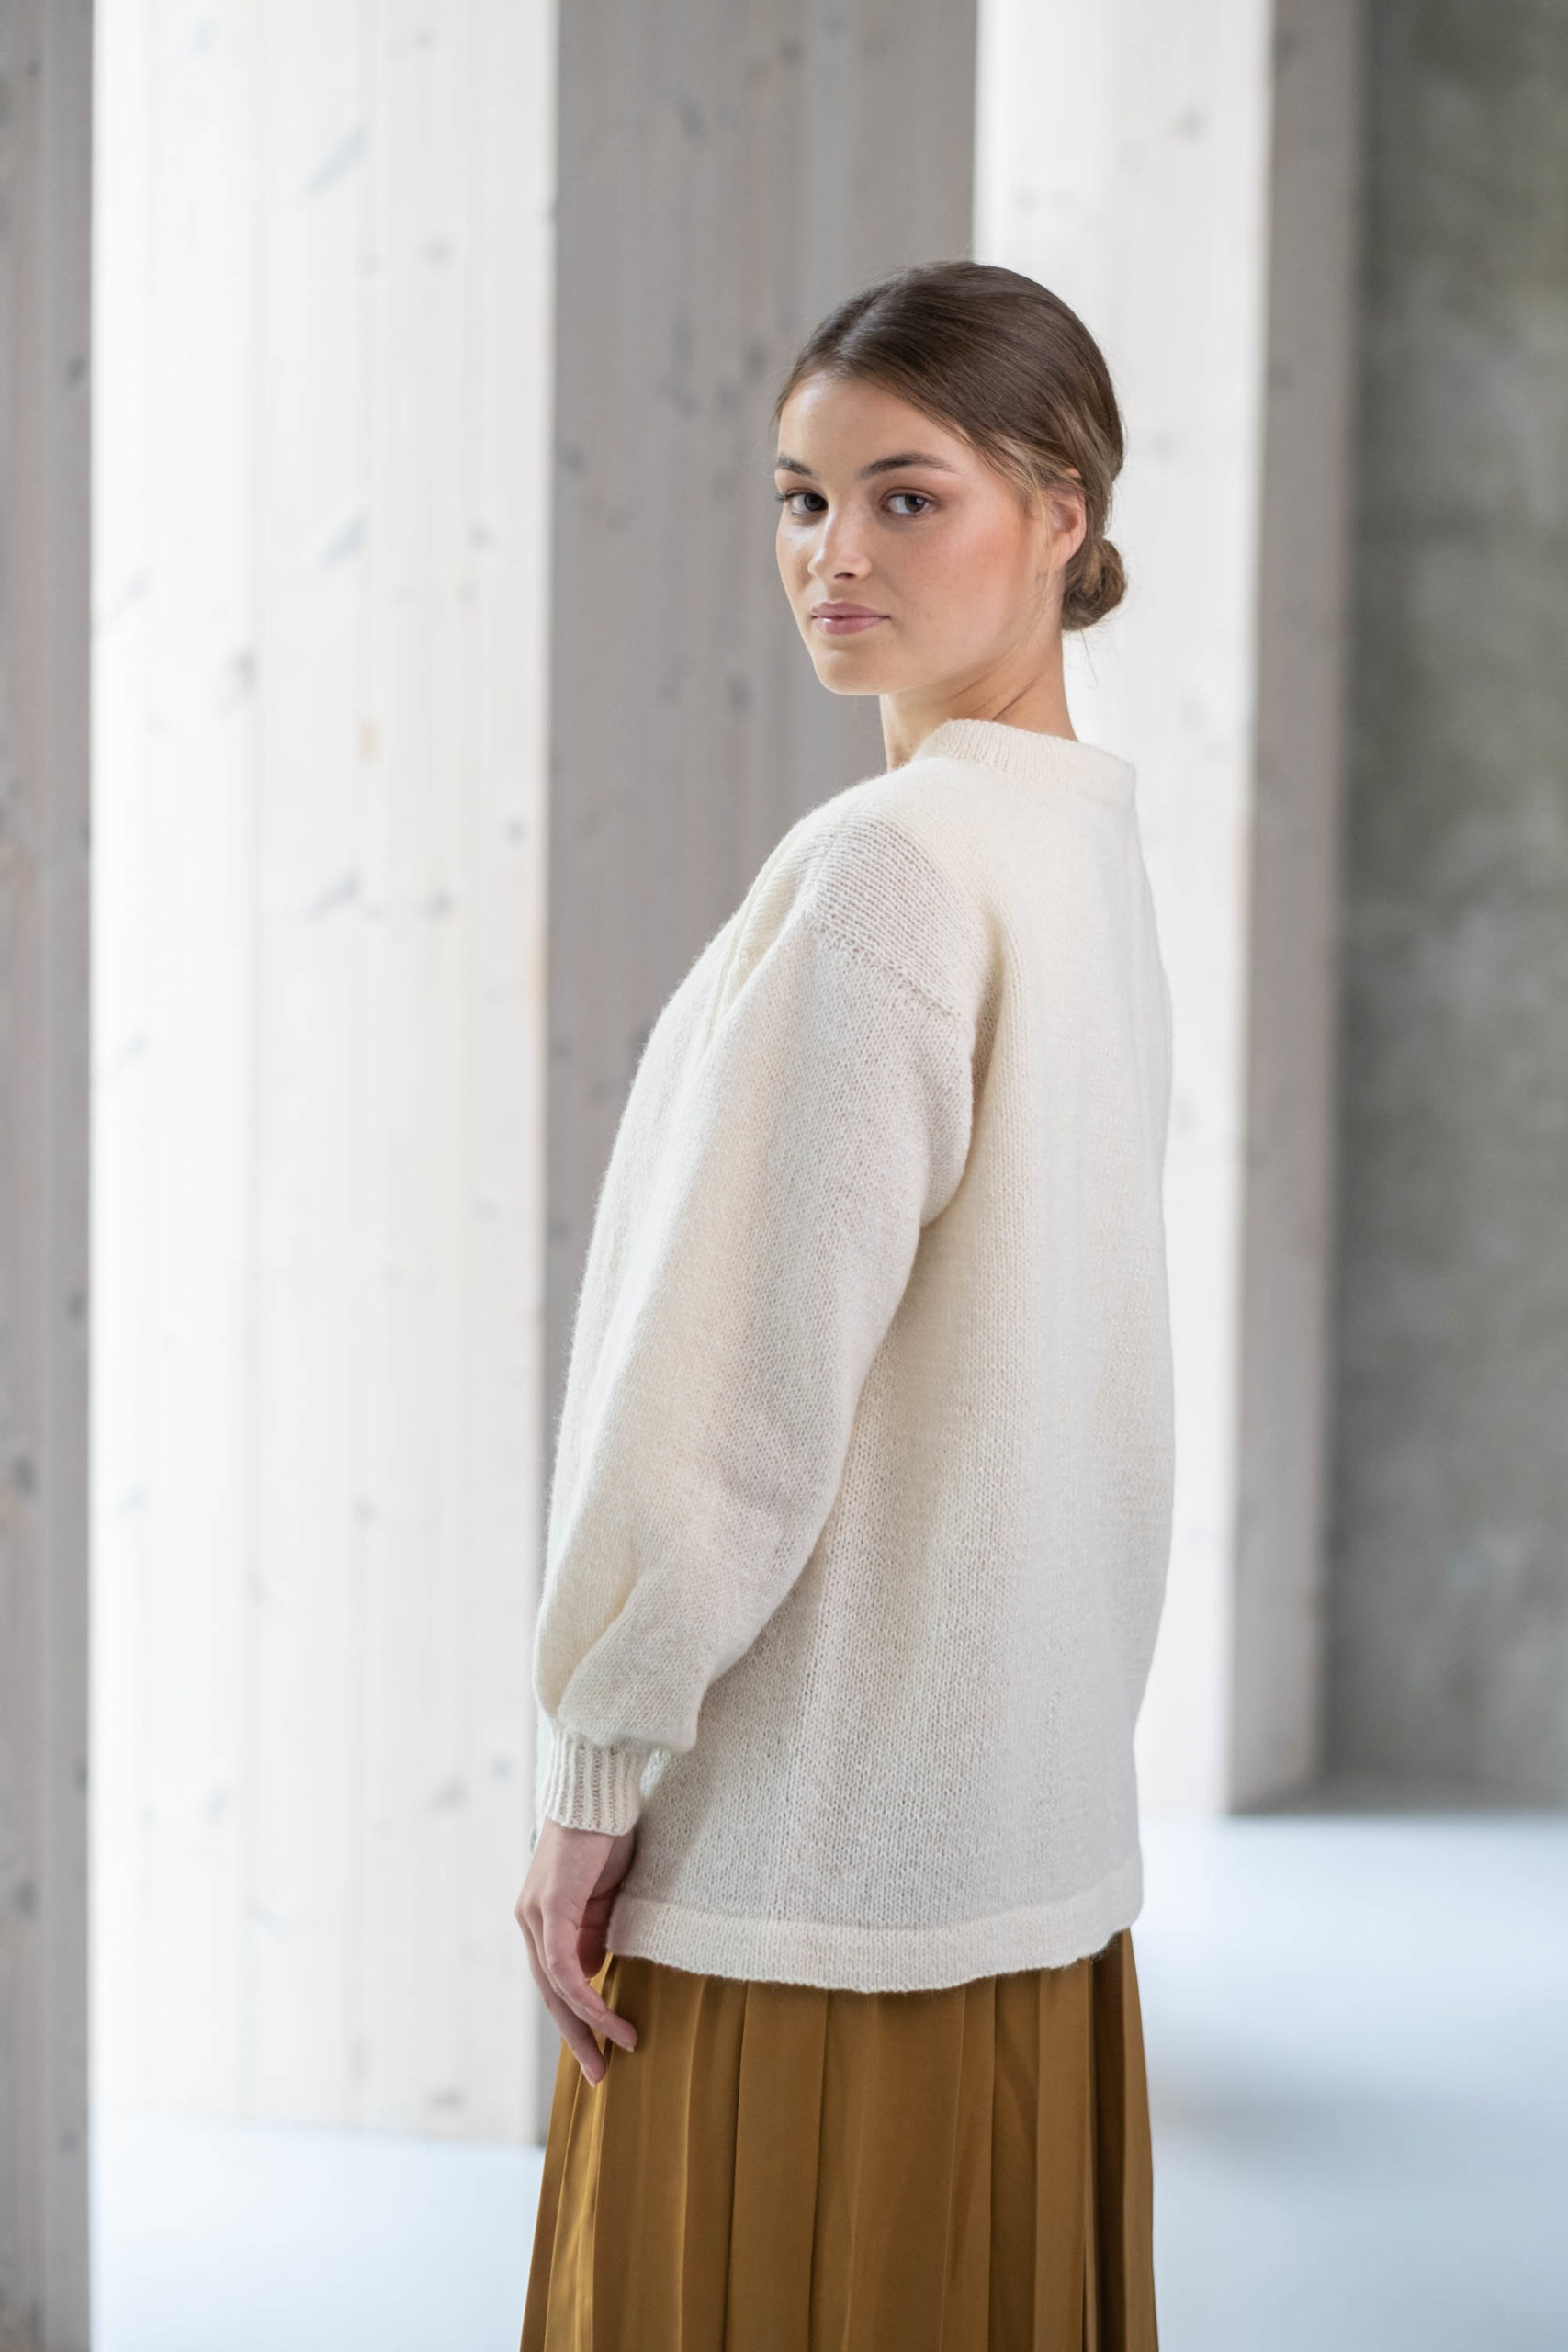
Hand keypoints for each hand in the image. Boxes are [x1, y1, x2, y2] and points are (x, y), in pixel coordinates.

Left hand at [515, 1818, 639, 2084]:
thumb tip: (598, 1971)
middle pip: (550, 1994)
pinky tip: (607, 2017)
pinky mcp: (548, 1909)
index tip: (600, 2049)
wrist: (597, 1793)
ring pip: (556, 1987)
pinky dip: (587, 1997)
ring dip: (587, 2024)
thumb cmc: (606, 1836)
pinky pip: (564, 1968)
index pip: (555, 1981)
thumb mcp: (606, 1896)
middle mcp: (529, 1921)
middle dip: (576, 2037)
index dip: (577, 2017)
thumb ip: (597, 1932)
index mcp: (541, 1919)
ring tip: (616, 2050)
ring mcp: (534, 1916)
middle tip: (599, 2073)